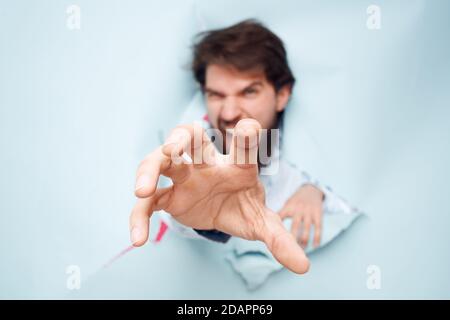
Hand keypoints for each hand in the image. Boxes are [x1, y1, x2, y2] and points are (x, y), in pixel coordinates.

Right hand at [129, 119, 308, 273]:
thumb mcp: (261, 223)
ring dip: (149, 170)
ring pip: (161, 161)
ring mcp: (185, 177)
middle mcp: (208, 164)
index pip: (243, 145)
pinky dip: (139, 217)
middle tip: (172, 149)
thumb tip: (304, 267)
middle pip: (191, 138)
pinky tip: (138, 239)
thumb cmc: (243, 206)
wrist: (223, 212)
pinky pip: (149, 202)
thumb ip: (279, 239)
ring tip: (141, 191)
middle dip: (181, 138)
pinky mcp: (169, 197)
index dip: (247, 136)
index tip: (249, 129)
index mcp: (238, 165)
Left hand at [279, 184, 323, 247]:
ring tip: (300, 250)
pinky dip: (317, 238)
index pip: (280, 219)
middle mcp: (298, 210)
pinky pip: (318, 228)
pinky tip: (315, 246)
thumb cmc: (295, 201)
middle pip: (294, 226)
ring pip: (306, 229)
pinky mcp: (318, 215)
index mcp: (288, 207)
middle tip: (288, 251)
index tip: (273, 241)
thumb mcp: (286, 205)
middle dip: (292, 238)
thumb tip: (268, 229)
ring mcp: (309, 213)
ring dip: (303, 240)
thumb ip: (279, 216)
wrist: (311, 189)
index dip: (276, 229)